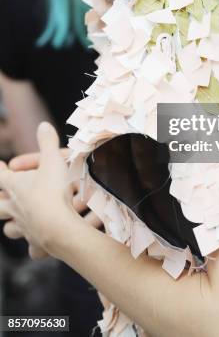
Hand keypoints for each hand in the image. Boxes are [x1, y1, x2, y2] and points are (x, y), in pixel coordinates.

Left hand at [0, 122, 76, 258]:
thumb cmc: (53, 190)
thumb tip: (43, 125)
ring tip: (19, 220)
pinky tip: (40, 243)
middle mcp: (13, 207)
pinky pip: (32, 247)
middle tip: (5, 197)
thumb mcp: (53, 160)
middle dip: (1, 201)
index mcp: (14, 186)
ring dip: (13, 224)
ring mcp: (23, 227)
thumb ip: (48, 142)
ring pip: (10, 228)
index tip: (0, 165)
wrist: (58, 227)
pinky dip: (35, 245)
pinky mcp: (35, 244)